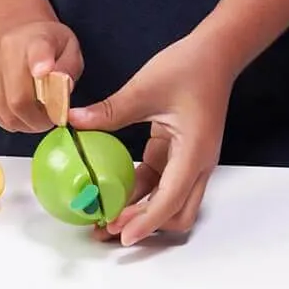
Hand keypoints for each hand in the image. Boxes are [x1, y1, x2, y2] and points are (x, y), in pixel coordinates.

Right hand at [0, 21, 82, 132]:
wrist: (21, 37)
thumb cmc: (50, 48)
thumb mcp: (71, 50)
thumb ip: (69, 68)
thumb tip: (62, 87)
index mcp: (37, 39)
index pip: (38, 50)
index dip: (40, 62)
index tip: (43, 72)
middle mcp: (6, 50)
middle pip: (19, 99)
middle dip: (39, 120)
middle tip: (50, 120)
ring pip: (7, 113)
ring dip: (26, 124)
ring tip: (37, 115)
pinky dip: (11, 122)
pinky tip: (21, 113)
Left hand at [69, 32, 232, 245]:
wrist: (214, 53)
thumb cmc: (187, 68)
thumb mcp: (144, 87)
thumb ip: (110, 110)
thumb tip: (74, 121)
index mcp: (194, 152)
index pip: (171, 199)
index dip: (146, 221)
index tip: (122, 235)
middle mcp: (197, 163)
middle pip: (177, 213)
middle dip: (144, 225)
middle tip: (107, 228)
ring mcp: (190, 159)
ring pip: (169, 200)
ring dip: (141, 210)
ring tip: (105, 215)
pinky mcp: (181, 151)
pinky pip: (162, 180)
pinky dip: (141, 190)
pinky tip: (114, 187)